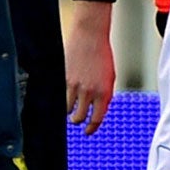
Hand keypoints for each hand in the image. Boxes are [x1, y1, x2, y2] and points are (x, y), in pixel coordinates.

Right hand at [64, 0, 116, 133]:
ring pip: (67, 109)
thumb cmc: (102, 56)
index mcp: (104, 92)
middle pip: (78, 117)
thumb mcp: (109, 78)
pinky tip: (63, 96)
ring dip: (68, 111)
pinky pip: (59, 96)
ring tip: (70, 108)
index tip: (88, 132)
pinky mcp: (63, 78)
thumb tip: (98, 111)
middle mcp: (89, 91)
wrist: (91, 37)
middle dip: (77, 121)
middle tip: (77, 120)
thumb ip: (104, 95)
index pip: (96, 118)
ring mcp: (74, 85)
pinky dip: (61, 99)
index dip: (91, 128)